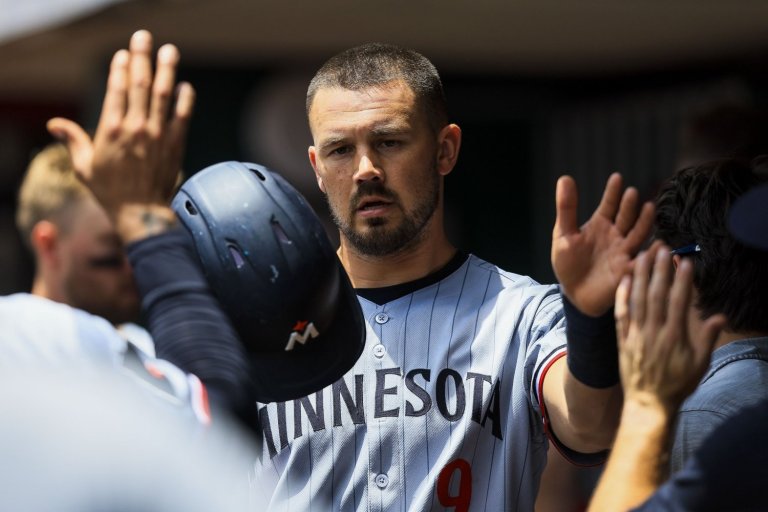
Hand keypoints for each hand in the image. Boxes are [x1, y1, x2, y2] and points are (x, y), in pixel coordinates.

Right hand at [47, 30, 193, 241]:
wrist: (140, 212)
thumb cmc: (110, 191)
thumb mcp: (84, 166)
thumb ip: (73, 141)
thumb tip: (55, 124)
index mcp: (110, 130)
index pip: (116, 90)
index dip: (120, 68)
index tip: (123, 54)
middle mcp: (135, 128)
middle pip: (139, 84)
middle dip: (142, 58)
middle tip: (144, 38)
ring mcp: (157, 135)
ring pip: (163, 95)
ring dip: (167, 70)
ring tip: (170, 51)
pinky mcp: (175, 145)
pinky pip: (182, 117)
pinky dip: (185, 100)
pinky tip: (186, 86)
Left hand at [551, 173, 653, 315]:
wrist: (574, 294)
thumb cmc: (569, 263)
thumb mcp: (563, 235)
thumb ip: (566, 209)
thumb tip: (564, 178)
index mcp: (600, 225)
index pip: (608, 205)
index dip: (612, 192)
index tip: (616, 177)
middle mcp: (615, 236)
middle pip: (625, 217)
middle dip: (628, 206)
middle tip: (631, 192)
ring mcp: (623, 252)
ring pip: (637, 234)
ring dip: (643, 222)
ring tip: (648, 207)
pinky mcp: (627, 271)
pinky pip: (641, 262)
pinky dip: (651, 254)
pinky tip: (660, 244)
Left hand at [615, 247, 725, 411]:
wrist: (648, 404)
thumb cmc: (677, 384)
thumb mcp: (698, 365)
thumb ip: (706, 339)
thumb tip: (719, 317)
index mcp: (675, 337)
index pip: (679, 303)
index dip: (682, 281)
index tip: (685, 261)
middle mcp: (654, 332)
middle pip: (656, 295)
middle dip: (659, 269)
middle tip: (662, 247)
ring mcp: (635, 335)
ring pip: (637, 300)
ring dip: (641, 276)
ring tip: (643, 255)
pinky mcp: (622, 339)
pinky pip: (620, 314)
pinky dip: (622, 296)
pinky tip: (625, 279)